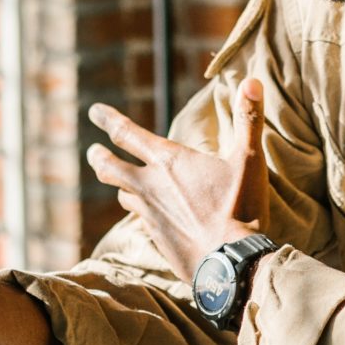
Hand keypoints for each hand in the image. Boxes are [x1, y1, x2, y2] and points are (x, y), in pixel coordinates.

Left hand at [86, 76, 269, 279]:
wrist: (230, 264)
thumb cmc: (240, 208)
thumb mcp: (249, 159)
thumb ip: (249, 119)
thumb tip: (252, 80)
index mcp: (168, 162)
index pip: (127, 133)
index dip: (108, 119)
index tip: (93, 111)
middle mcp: (150, 186)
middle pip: (110, 168)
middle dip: (99, 157)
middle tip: (93, 151)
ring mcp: (149, 215)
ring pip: (122, 195)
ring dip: (120, 187)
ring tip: (122, 184)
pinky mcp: (156, 239)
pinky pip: (139, 220)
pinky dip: (140, 212)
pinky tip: (147, 216)